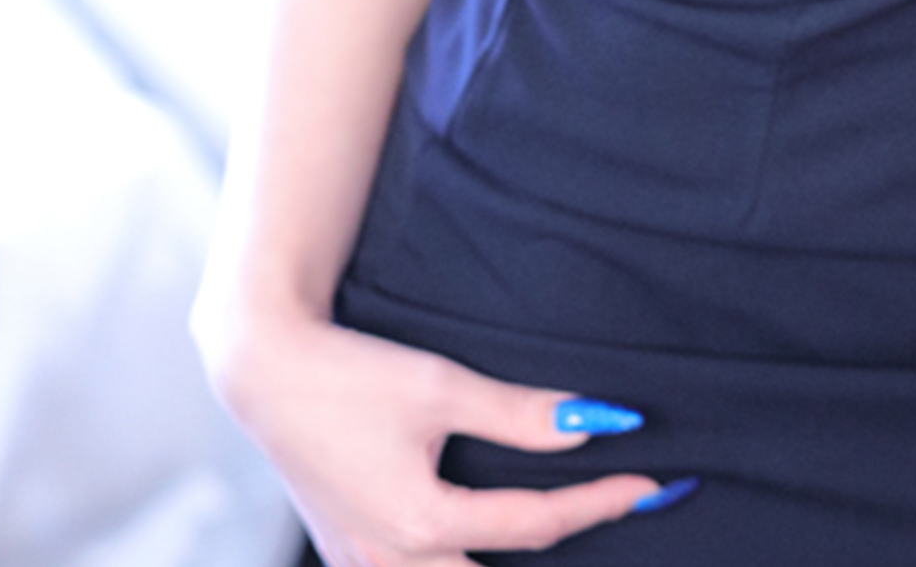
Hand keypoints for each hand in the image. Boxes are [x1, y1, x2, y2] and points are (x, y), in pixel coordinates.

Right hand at [211, 315, 670, 565]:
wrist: (263, 368)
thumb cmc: (349, 371)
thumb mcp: (442, 386)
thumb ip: (520, 413)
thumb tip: (597, 423)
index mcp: (422, 523)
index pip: (537, 527)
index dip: (601, 503)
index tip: (653, 484)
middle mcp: (392, 562)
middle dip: (555, 556)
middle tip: (610, 517)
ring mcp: (363, 565)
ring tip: (552, 530)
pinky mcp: (345, 552)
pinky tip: (475, 548)